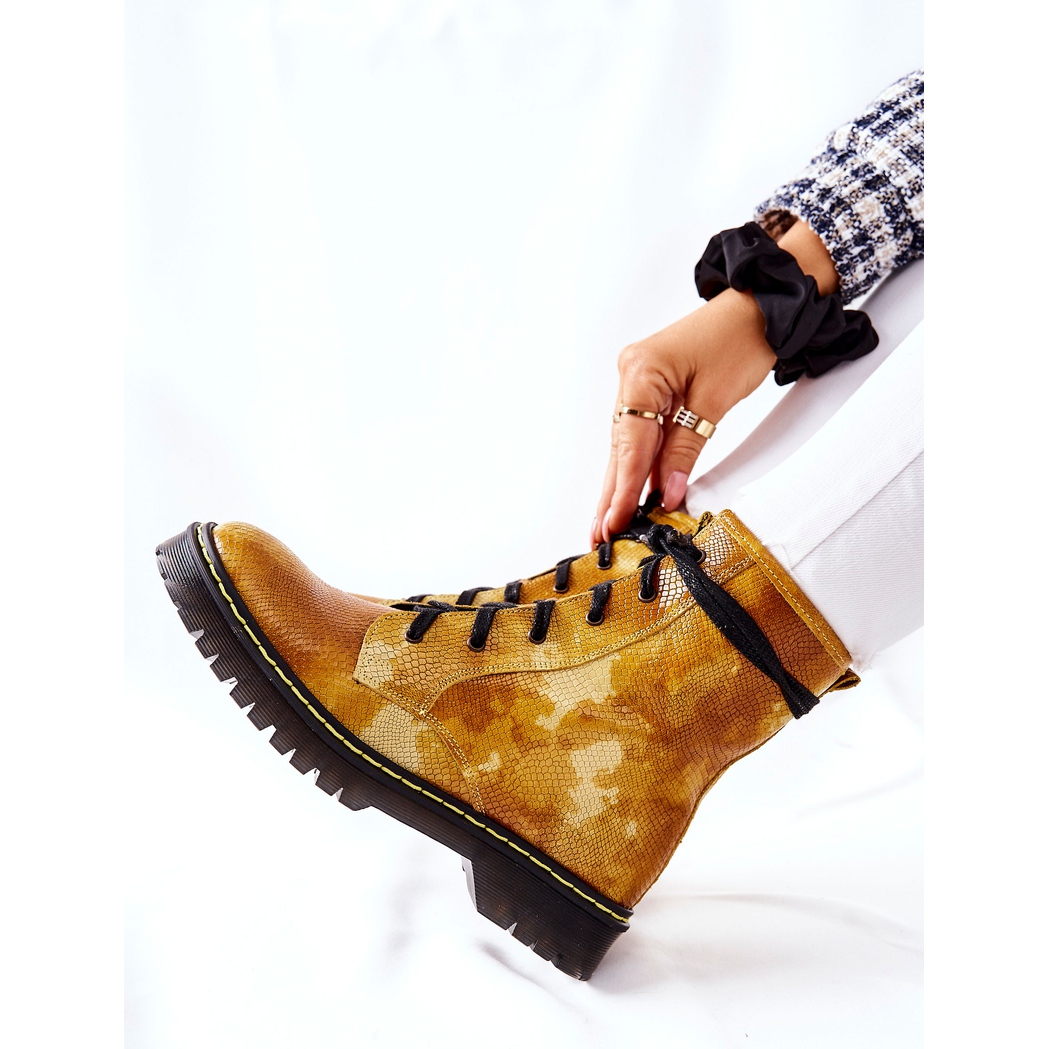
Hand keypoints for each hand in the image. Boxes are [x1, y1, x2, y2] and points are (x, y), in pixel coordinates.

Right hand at [591, 220, 840, 546]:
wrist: (762, 306)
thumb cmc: (743, 339)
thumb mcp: (715, 401)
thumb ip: (685, 450)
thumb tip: (665, 491)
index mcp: (641, 372)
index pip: (629, 443)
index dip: (623, 489)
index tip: (615, 523)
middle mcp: (631, 374)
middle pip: (620, 446)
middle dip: (613, 493)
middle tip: (600, 535)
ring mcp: (638, 379)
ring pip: (628, 442)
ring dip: (624, 481)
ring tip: (611, 522)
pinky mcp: (651, 386)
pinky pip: (642, 431)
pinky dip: (640, 461)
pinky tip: (633, 491)